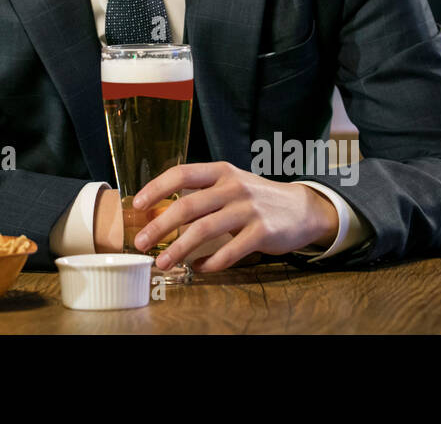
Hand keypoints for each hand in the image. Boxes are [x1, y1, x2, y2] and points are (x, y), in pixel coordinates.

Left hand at [131, 162, 338, 271]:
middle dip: (159, 226)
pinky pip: (229, 252)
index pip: (181, 174)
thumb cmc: (255, 198)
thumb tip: (160, 211)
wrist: (302, 209)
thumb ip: (202, 193)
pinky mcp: (262, 233)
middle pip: (187, 206)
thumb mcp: (230, 184)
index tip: (137, 205)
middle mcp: (233, 187)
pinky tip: (199, 267)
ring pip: (204, 230)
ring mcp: (248, 210)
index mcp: (220, 172)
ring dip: (179, 249)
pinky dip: (211, 262)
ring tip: (162, 262)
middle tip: (140, 242)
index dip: (156, 189)